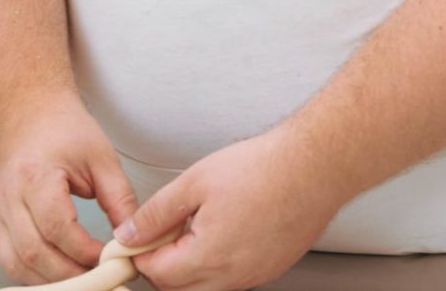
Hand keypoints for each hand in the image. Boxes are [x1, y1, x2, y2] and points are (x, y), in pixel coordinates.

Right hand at [0, 97, 140, 284]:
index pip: (56, 226)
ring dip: (51, 280)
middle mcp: (9, 197)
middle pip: (33, 252)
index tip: (111, 257)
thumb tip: (132, 237)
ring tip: (85, 278)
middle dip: (70, 273)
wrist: (28, 112)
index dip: (83, 250)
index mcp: (35, 175)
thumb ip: (119, 199)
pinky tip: (60, 273)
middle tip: (102, 276)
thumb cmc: (64, 129)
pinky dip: (34, 274)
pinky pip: (10, 260)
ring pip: (16, 263)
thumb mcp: (102, 157)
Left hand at [121, 125, 349, 290]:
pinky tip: (223, 230)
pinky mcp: (271, 268)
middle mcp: (233, 276)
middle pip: (179, 289)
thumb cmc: (264, 169)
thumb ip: (157, 213)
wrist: (314, 166)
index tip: (137, 238)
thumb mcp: (196, 181)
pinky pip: (233, 279)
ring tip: (196, 226)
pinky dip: (218, 264)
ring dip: (191, 266)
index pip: (158, 274)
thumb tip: (131, 234)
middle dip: (164, 264)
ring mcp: (255, 275)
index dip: (141, 254)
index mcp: (209, 257)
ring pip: (207, 287)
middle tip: (163, 231)